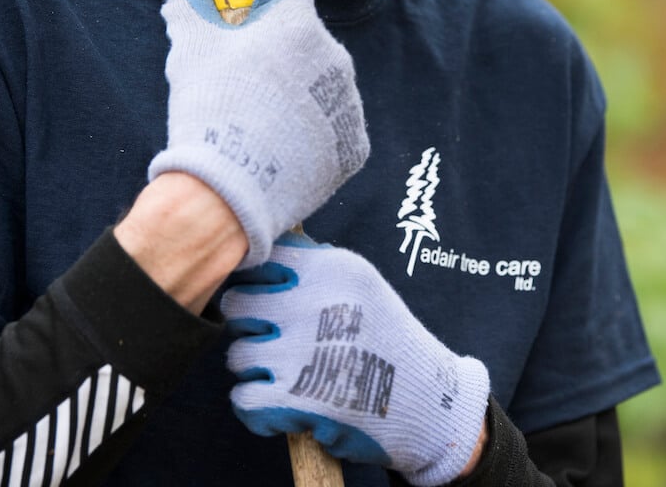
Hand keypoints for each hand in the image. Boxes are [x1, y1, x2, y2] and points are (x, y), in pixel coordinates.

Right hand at [148, 0, 368, 268]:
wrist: (231, 188)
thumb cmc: (209, 108)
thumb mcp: (191, 47)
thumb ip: (190, 5)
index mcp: (299, 26)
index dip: (263, 0)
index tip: (244, 18)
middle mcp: (336, 60)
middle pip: (307, 43)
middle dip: (280, 53)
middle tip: (245, 81)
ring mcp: (349, 105)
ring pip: (323, 87)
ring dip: (298, 95)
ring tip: (262, 123)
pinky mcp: (355, 148)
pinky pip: (333, 131)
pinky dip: (312, 136)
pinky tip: (282, 150)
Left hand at [222, 233, 490, 485]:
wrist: (428, 403)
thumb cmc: (390, 344)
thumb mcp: (363, 284)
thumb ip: (314, 268)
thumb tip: (259, 256)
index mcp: (330, 270)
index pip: (259, 261)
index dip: (256, 286)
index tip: (270, 305)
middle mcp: (314, 304)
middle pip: (237, 306)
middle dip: (251, 328)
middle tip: (276, 344)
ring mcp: (302, 352)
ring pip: (237, 356)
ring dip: (256, 372)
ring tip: (288, 379)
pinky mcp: (296, 400)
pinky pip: (242, 398)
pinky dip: (256, 409)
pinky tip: (282, 408)